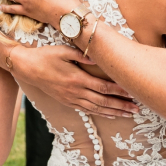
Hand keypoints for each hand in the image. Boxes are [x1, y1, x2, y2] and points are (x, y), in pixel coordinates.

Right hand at [10, 45, 138, 116]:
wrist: (27, 67)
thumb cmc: (46, 56)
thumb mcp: (63, 50)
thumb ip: (82, 55)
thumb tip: (98, 57)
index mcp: (77, 78)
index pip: (103, 87)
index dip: (119, 91)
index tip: (133, 93)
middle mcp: (75, 91)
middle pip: (103, 102)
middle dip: (122, 106)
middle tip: (138, 109)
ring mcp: (71, 98)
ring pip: (96, 108)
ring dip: (114, 112)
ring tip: (129, 115)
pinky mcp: (66, 101)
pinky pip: (86, 110)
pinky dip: (100, 113)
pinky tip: (109, 115)